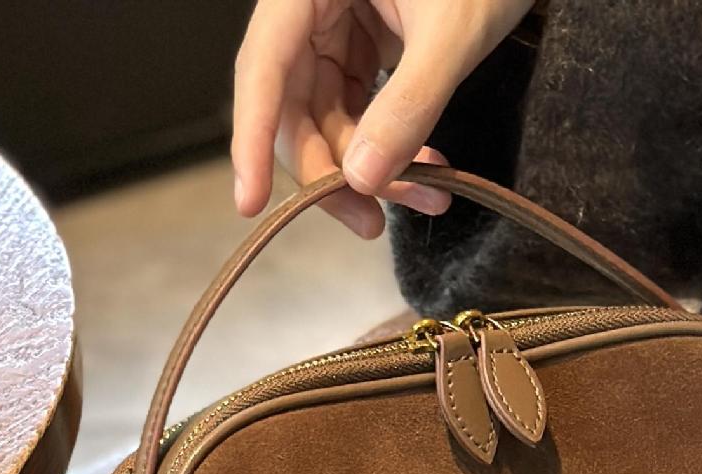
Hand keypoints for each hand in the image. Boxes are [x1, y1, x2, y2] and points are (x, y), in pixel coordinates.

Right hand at [231, 0, 534, 237]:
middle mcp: (311, 6)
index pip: (263, 68)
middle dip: (330, 169)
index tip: (248, 204)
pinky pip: (359, 106)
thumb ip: (409, 103)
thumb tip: (362, 179)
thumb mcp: (452, 33)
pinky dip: (388, 143)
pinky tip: (424, 169)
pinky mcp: (366, 42)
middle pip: (293, 103)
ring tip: (427, 198)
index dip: (252, 138)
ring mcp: (338, 25)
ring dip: (369, 166)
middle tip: (369, 223)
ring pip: (328, 114)